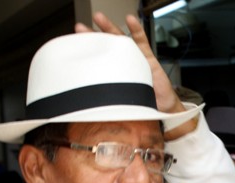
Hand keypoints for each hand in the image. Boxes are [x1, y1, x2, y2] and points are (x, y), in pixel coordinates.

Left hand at [75, 13, 190, 115]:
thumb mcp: (120, 104)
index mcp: (113, 75)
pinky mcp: (149, 59)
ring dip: (110, 27)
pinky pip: (142, 41)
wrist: (162, 112)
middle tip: (80, 27)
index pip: (97, 60)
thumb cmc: (142, 110)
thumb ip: (108, 99)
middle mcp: (123, 65)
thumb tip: (88, 103)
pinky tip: (130, 19)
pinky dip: (136, 29)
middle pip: (105, 47)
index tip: (73, 45)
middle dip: (92, 35)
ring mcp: (136, 59)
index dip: (86, 52)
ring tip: (99, 17)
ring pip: (121, 39)